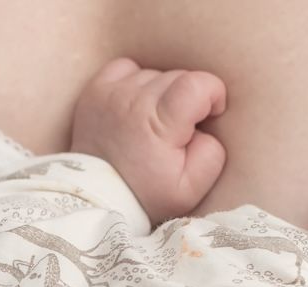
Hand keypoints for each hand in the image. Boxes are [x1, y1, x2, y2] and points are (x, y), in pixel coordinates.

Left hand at [71, 57, 227, 221]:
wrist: (97, 198)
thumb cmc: (145, 195)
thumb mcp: (190, 189)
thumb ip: (211, 152)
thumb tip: (206, 125)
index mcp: (158, 124)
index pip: (196, 83)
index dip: (212, 94)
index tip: (208, 114)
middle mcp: (133, 102)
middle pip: (178, 76)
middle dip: (188, 99)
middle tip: (177, 130)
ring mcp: (111, 93)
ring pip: (154, 74)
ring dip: (162, 93)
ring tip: (154, 122)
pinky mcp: (95, 91)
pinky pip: (127, 68)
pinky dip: (136, 82)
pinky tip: (136, 106)